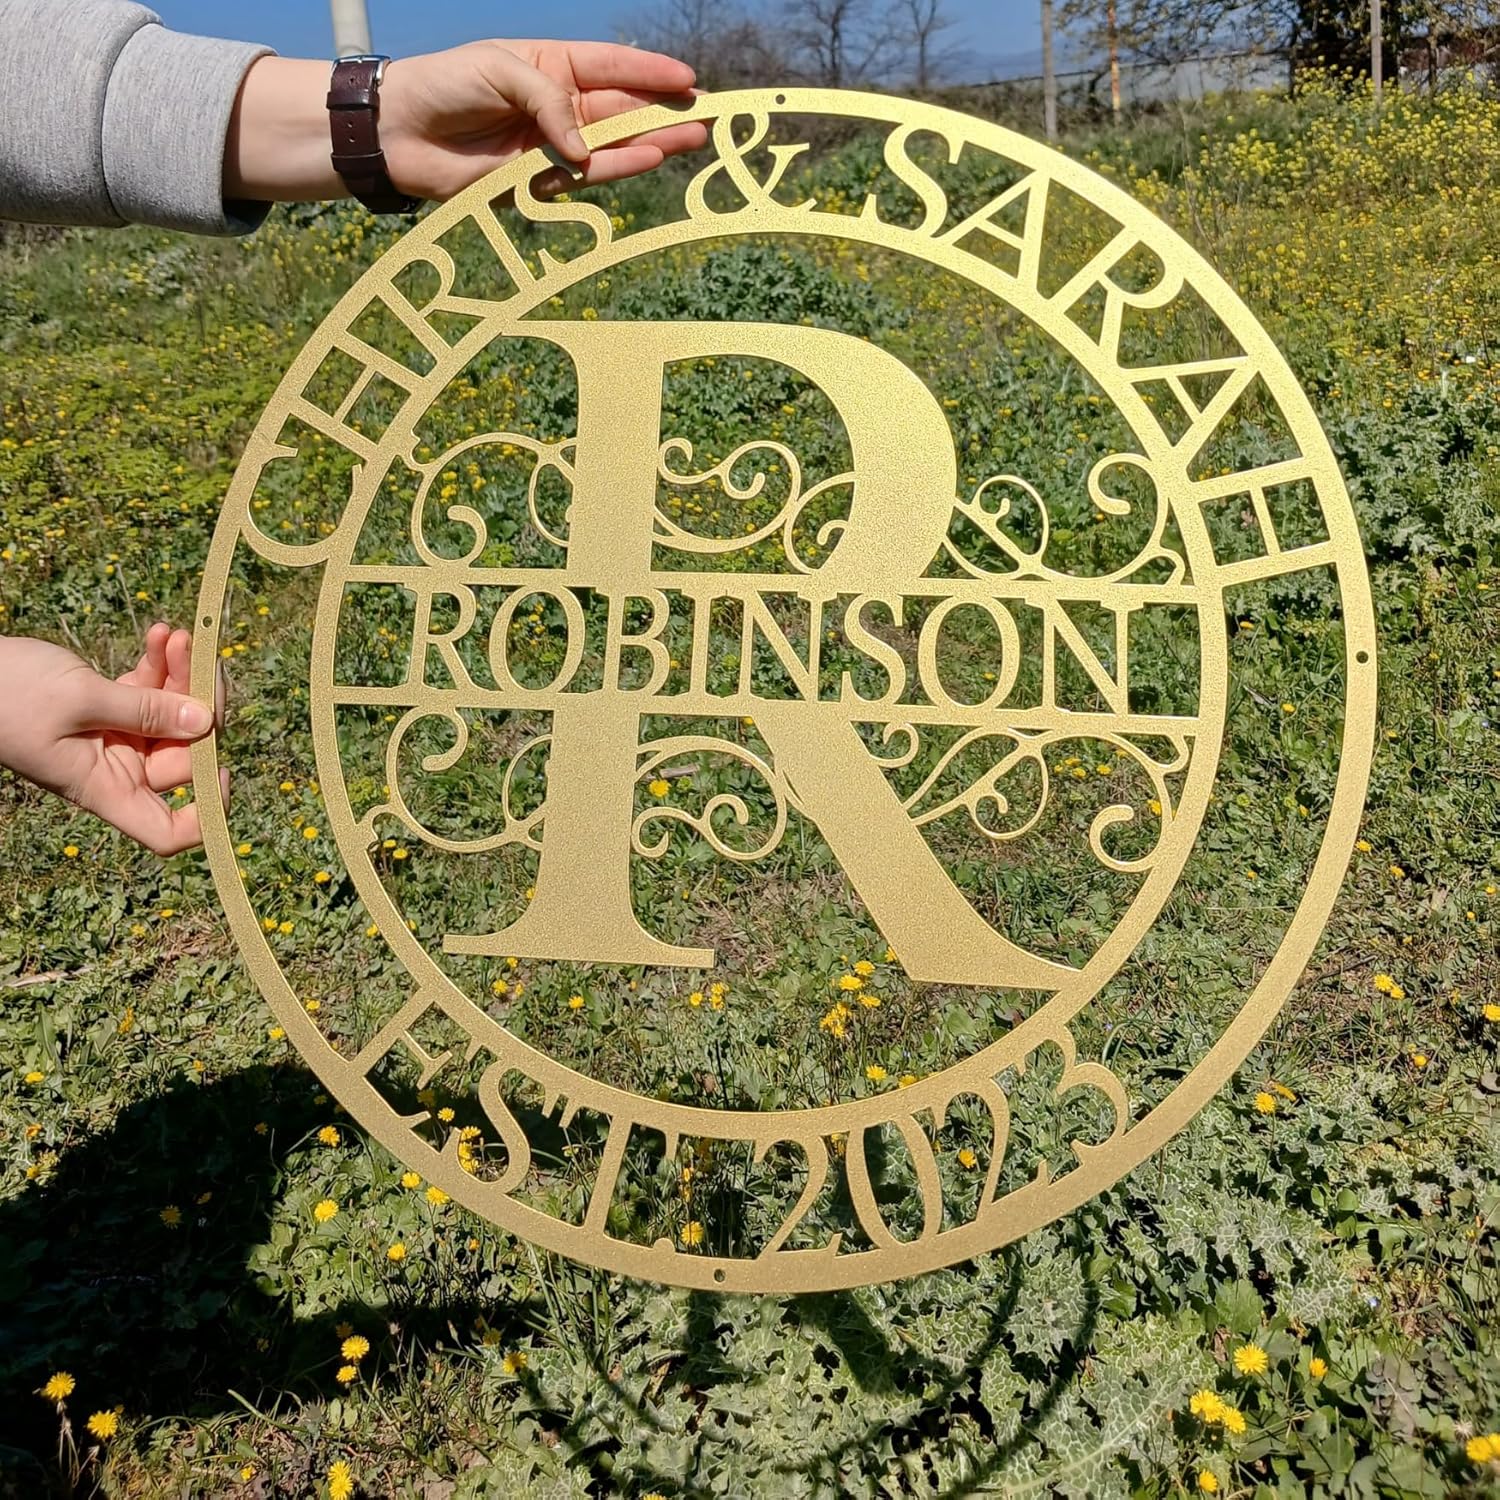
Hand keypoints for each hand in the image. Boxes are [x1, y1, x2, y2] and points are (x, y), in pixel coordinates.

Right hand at [0, 624, 226, 856]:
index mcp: (106, 788)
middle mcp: (116, 770)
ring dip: (181, 676)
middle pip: (185, 757)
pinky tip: (160, 633)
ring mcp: (115, 739)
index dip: (203, 816)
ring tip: (178, 636)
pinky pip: (150, 692)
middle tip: (201, 657)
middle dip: (200, 707)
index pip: (166, 832)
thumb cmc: (7, 692)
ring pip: (175, 718)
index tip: (223, 771)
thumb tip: (206, 723)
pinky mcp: (110, 708)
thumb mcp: (80, 700)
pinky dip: (158, 665)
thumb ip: (147, 712)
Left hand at [380, 40, 708, 200]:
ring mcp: (553, 145)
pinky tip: (650, 158)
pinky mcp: (540, 183)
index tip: (689, 79)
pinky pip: (586, 176)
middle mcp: (559, 105)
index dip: (651, 72)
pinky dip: (617, 169)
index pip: (612, 67)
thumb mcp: (501, 70)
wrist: (401, 132)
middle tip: (709, 117)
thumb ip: (548, 102)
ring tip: (694, 139)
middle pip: (623, 108)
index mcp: (551, 65)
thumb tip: (583, 149)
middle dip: (666, 111)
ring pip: (614, 144)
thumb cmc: (446, 85)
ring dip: (655, 141)